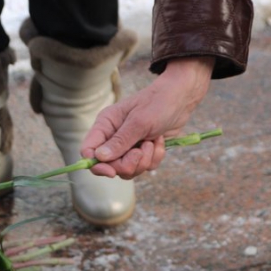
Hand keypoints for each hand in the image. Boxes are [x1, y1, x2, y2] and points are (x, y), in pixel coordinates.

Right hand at [81, 56, 214, 178]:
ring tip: (152, 142)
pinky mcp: (142, 152)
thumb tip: (99, 157)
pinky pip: (144, 167)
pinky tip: (160, 141)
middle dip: (128, 163)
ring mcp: (127, 146)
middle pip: (110, 165)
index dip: (96, 164)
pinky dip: (154, 157)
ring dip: (144, 160)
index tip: (111, 171)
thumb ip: (120, 141)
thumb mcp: (139, 122)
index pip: (89, 150)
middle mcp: (112, 137)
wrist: (181, 99)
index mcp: (105, 125)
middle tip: (142, 150)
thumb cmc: (158, 103)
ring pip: (127, 169)